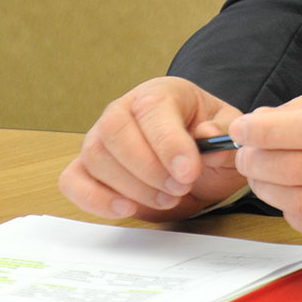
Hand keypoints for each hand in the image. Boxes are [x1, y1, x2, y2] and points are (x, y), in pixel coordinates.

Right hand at [59, 76, 246, 220]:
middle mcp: (124, 109)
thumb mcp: (228, 134)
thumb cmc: (207, 141)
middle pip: (115, 131)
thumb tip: (206, 134)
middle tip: (180, 189)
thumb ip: (223, 133)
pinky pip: (72, 180)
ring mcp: (100, 137)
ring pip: (96, 157)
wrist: (194, 161)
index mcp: (160, 93)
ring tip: (168, 199)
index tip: (189, 172)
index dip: (169, 143)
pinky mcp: (87, 167)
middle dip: (148, 169)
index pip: (153, 109)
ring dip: (131, 187)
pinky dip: (93, 199)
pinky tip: (125, 209)